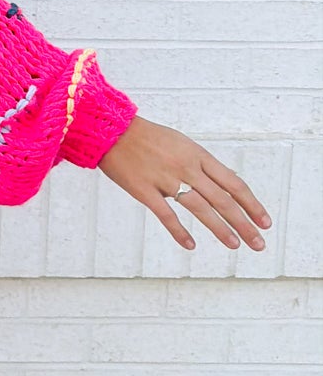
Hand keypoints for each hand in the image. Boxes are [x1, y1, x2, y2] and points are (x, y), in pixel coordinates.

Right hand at [99, 114, 269, 253]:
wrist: (112, 130)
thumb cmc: (148, 137)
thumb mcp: (182, 144)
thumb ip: (202, 165)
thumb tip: (224, 184)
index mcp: (198, 155)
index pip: (233, 183)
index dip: (251, 204)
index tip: (264, 221)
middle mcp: (187, 167)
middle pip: (223, 199)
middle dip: (244, 223)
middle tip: (258, 242)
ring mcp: (166, 178)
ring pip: (201, 208)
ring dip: (220, 229)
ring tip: (235, 245)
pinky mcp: (144, 190)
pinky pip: (166, 215)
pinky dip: (179, 232)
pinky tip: (190, 245)